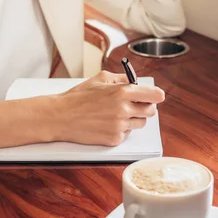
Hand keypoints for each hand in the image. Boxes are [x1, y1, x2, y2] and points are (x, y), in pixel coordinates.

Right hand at [40, 71, 164, 145]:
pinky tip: (108, 123)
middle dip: (146, 106)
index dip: (156, 95)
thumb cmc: (79, 97)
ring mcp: (120, 126)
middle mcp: (124, 109)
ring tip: (118, 113)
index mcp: (123, 92)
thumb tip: (136, 81)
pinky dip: (122, 128)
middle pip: (151, 111)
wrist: (61, 116)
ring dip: (134, 118)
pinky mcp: (114, 139)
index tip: (156, 96)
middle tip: (135, 104)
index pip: (155, 95)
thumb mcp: (100, 79)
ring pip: (141, 123)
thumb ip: (122, 78)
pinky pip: (127, 133)